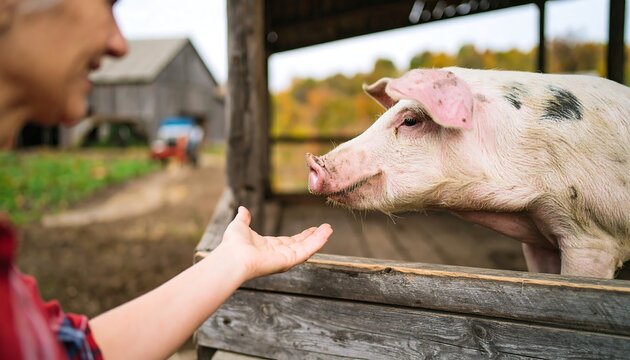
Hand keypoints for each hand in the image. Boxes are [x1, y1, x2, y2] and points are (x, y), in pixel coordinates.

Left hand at [217, 206, 332, 279]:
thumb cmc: (233, 244)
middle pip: (301, 245)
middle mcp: (278, 254)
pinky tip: (326, 234)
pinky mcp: (289, 261)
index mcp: (269, 247)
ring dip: (319, 239)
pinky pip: (306, 250)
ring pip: (306, 248)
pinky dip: (317, 242)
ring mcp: (285, 258)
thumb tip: (242, 209)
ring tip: (329, 229)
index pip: (290, 241)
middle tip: (326, 229)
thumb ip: (244, 218)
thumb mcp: (240, 226)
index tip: (312, 229)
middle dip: (314, 237)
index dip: (302, 236)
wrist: (233, 257)